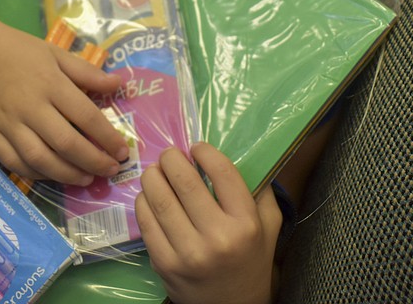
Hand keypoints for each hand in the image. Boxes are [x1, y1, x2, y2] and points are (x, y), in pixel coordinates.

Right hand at [0, 20, 128, 184]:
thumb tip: (119, 84)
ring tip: (86, 178)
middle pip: (66, 143)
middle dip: (93, 161)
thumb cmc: (17, 48)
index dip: (107, 138)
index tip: (122, 151)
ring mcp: (7, 124)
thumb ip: (87, 72)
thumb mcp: (55, 53)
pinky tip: (53, 175)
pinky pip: (14, 163)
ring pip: (40, 159)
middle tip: (110, 170)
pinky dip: (36, 174)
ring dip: (67, 174)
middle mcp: (30, 107)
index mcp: (50, 84)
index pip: (86, 117)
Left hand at [135, 143, 281, 303]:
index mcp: (246, 224)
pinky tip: (147, 196)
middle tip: (169, 155)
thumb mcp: (269, 229)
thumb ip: (262, 193)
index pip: (222, 173)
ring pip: (159, 199)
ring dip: (152, 177)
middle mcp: (217, 237)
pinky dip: (143, 202)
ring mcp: (188, 252)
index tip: (197, 147)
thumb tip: (247, 155)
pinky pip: (146, 222)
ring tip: (155, 171)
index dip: (205, 153)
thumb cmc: (251, 263)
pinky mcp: (164, 264)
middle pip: (184, 182)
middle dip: (171, 160)